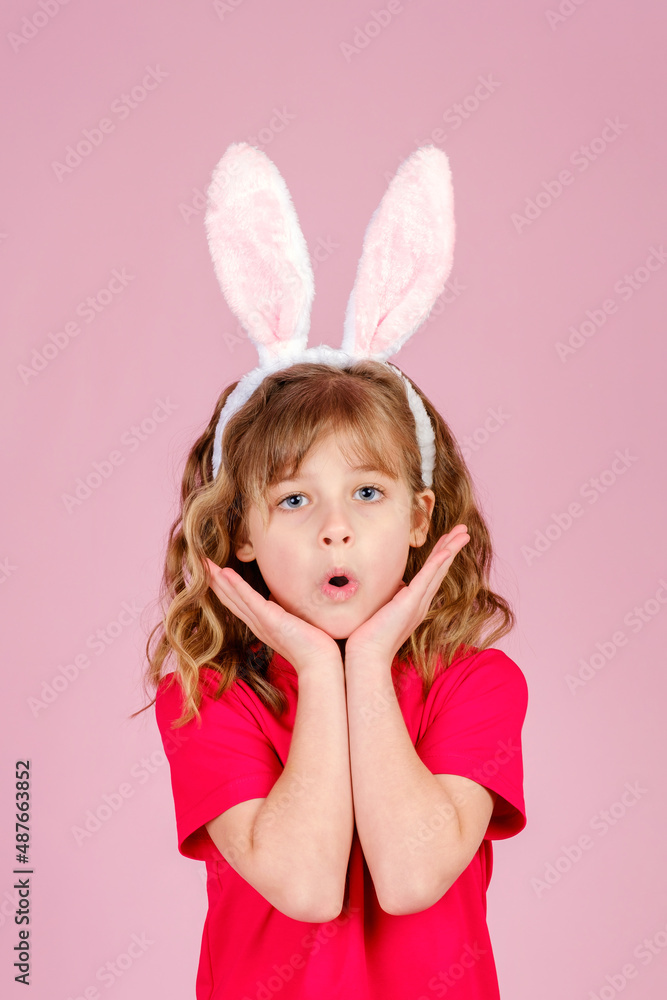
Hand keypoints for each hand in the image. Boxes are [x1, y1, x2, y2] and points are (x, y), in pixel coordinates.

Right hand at [204, 559, 341, 675]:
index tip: (212, 573)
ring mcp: (261, 621)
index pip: (237, 602)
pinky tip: (225, 573)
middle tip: (200, 564)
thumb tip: (278, 601)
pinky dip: (237, 586)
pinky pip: (250, 599)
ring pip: (234, 597)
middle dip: (214, 581)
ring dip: (219, 580)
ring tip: (205, 565)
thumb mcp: (292, 623)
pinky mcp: (269, 619)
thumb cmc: (310, 644)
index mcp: (260, 624)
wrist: (318, 662)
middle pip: (230, 598)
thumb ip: (281, 613)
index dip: (223, 587)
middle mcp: (256, 623)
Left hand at [344, 524, 470, 666]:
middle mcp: (421, 603)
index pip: (431, 574)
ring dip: (451, 549)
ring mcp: (417, 603)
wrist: (367, 656)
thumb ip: (389, 598)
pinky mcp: (410, 603)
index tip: (448, 540)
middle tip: (464, 531)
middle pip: (440, 569)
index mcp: (415, 604)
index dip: (441, 555)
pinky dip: (438, 563)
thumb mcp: (381, 611)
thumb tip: (391, 587)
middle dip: (452, 547)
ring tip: (463, 533)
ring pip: (438, 570)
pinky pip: (427, 578)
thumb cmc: (369, 637)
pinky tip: (447, 549)